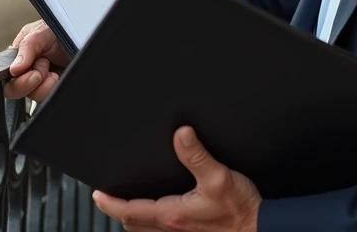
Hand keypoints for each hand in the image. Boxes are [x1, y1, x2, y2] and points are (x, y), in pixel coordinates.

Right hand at [4, 20, 68, 101]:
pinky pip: (48, 97)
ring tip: (52, 69)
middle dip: (28, 83)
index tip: (27, 72)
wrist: (81, 34)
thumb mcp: (37, 33)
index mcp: (17, 58)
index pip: (6, 77)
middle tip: (39, 73)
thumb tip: (14, 70)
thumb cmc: (57, 29)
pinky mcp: (53, 88)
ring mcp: (40, 81)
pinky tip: (58, 77)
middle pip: (15, 91)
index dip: (15, 79)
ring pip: (33, 96)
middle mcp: (26, 71)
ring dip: (44, 84)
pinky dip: (53, 88)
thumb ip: (25, 48)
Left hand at [93, 127, 260, 231]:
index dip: (109, 203)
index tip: (97, 194)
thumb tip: (180, 134)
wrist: (259, 228)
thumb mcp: (219, 176)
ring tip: (127, 205)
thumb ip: (197, 155)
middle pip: (132, 223)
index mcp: (173, 214)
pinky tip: (157, 214)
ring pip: (145, 231)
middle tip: (108, 197)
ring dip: (133, 218)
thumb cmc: (241, 209)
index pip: (129, 210)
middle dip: (118, 210)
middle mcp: (173, 228)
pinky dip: (150, 225)